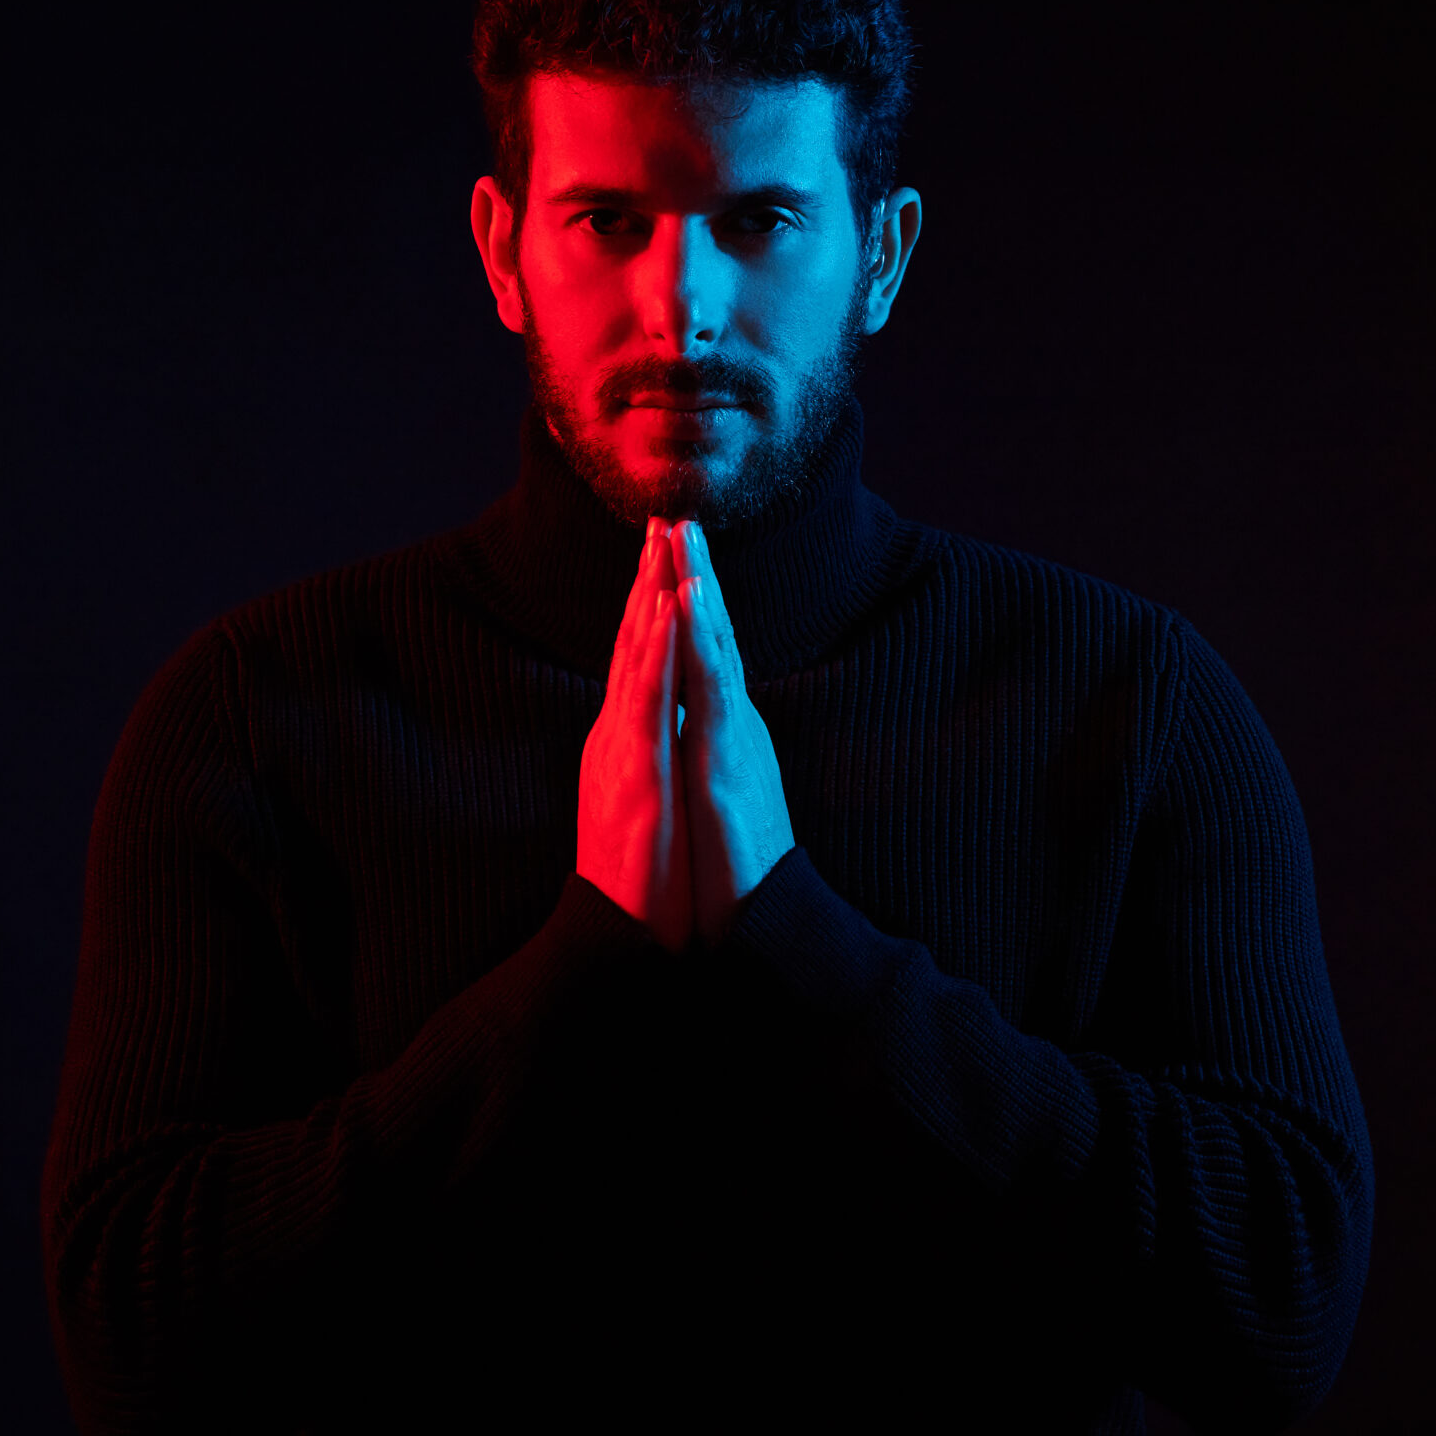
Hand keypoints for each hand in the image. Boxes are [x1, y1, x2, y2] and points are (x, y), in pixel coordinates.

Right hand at [576, 519, 693, 950]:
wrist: (614, 936)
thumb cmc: (636, 877)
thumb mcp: (646, 801)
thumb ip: (650, 757)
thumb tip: (667, 726)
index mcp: (626, 740)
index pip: (638, 657)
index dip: (649, 602)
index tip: (665, 551)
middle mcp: (617, 735)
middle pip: (631, 643)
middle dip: (647, 578)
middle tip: (661, 518)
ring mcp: (621, 752)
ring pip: (635, 659)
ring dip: (648, 597)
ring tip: (662, 544)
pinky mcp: (634, 775)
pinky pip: (646, 701)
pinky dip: (655, 651)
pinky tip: (663, 613)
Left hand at [669, 519, 797, 943]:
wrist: (764, 918)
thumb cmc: (738, 868)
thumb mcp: (715, 796)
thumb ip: (707, 756)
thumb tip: (693, 728)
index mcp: (723, 732)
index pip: (703, 654)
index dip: (689, 603)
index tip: (671, 555)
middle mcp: (733, 723)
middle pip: (710, 635)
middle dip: (692, 573)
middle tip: (674, 516)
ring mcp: (733, 735)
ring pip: (713, 645)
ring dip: (697, 584)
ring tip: (683, 534)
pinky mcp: (728, 755)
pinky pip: (711, 682)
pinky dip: (700, 634)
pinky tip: (691, 596)